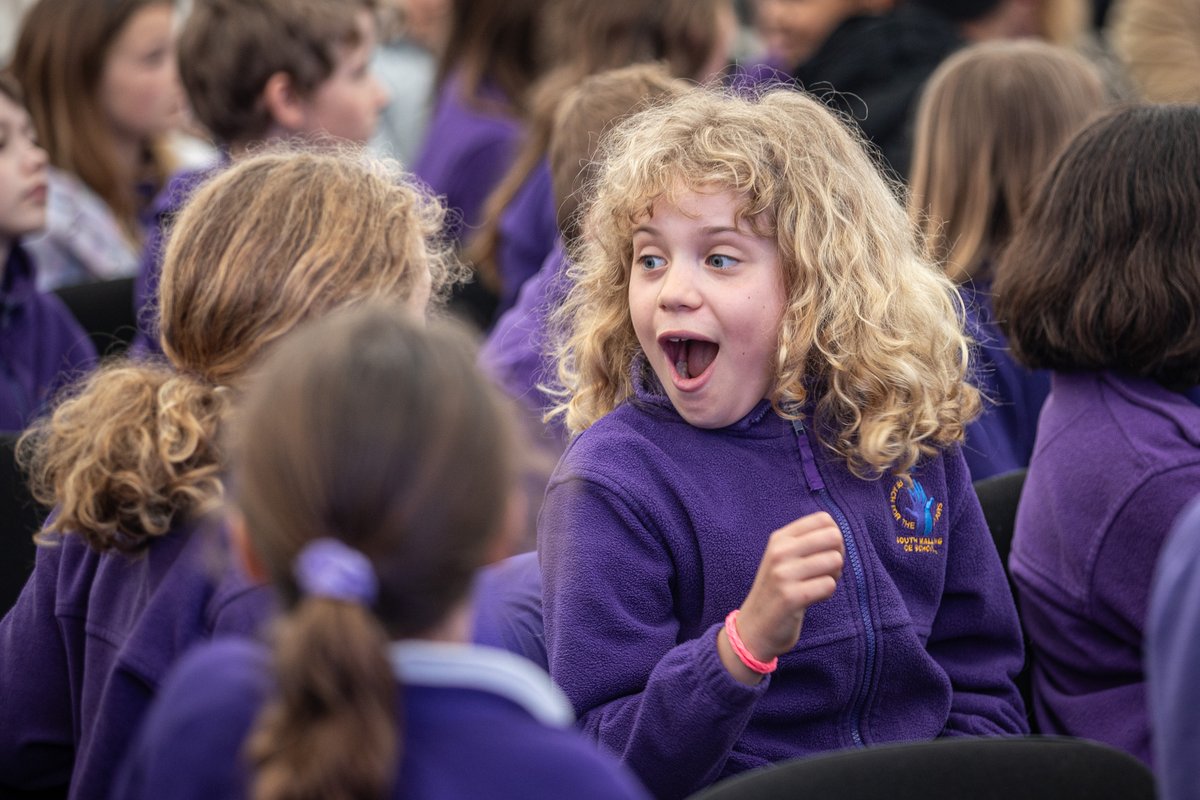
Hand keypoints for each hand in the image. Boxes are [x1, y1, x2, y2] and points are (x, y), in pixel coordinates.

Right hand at [731, 512, 844, 666]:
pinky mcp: (790, 597)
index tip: (824, 554)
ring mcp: (783, 574)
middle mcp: (779, 552)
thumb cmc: (777, 591)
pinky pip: (829, 585)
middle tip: (825, 571)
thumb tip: (838, 535)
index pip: (823, 519)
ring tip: (818, 586)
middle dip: (838, 555)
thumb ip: (806, 543)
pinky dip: (827, 594)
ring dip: (834, 576)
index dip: (834, 537)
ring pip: (834, 561)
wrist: (754, 628)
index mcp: (779, 538)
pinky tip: (813, 599)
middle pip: (833, 537)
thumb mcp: (783, 559)